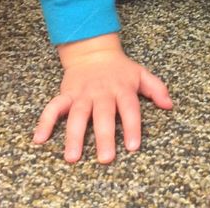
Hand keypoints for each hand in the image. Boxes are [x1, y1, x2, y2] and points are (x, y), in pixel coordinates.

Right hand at [33, 34, 171, 162]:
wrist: (93, 50)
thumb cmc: (120, 68)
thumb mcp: (141, 74)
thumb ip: (156, 88)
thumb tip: (170, 105)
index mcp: (122, 89)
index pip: (129, 109)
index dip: (132, 127)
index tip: (133, 146)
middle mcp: (102, 92)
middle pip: (103, 115)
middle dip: (104, 137)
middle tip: (105, 158)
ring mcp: (82, 94)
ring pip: (77, 115)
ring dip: (73, 136)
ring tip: (73, 157)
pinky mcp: (66, 94)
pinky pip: (53, 107)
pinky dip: (45, 121)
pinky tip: (40, 138)